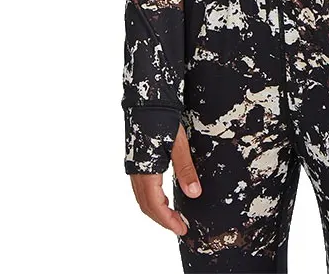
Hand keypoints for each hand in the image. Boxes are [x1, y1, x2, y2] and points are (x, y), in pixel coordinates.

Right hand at [129, 121, 202, 236]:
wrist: (146, 99)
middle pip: (146, 205)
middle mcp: (136, 172)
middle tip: (180, 226)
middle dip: (162, 219)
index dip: (168, 220)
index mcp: (146, 170)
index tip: (182, 229)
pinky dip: (151, 198)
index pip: (155, 205)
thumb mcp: (179, 143)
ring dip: (156, 210)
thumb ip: (185, 169)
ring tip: (173, 216)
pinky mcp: (135, 160)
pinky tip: (162, 196)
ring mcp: (134, 166)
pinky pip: (141, 188)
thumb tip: (194, 193)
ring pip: (142, 198)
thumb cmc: (162, 117)